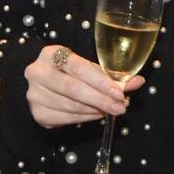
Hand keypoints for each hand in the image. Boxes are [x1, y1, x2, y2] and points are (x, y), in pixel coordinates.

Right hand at [25, 44, 143, 127]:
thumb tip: (138, 82)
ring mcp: (34, 94)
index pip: (78, 67)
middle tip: (120, 107)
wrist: (43, 84)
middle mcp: (37, 72)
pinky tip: (97, 115)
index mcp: (51, 54)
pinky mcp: (38, 113)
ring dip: (95, 110)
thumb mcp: (88, 69)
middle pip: (72, 88)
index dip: (100, 81)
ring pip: (70, 105)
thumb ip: (111, 76)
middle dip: (100, 99)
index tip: (120, 92)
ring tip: (111, 110)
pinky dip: (85, 118)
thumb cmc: (70, 73)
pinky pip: (65, 119)